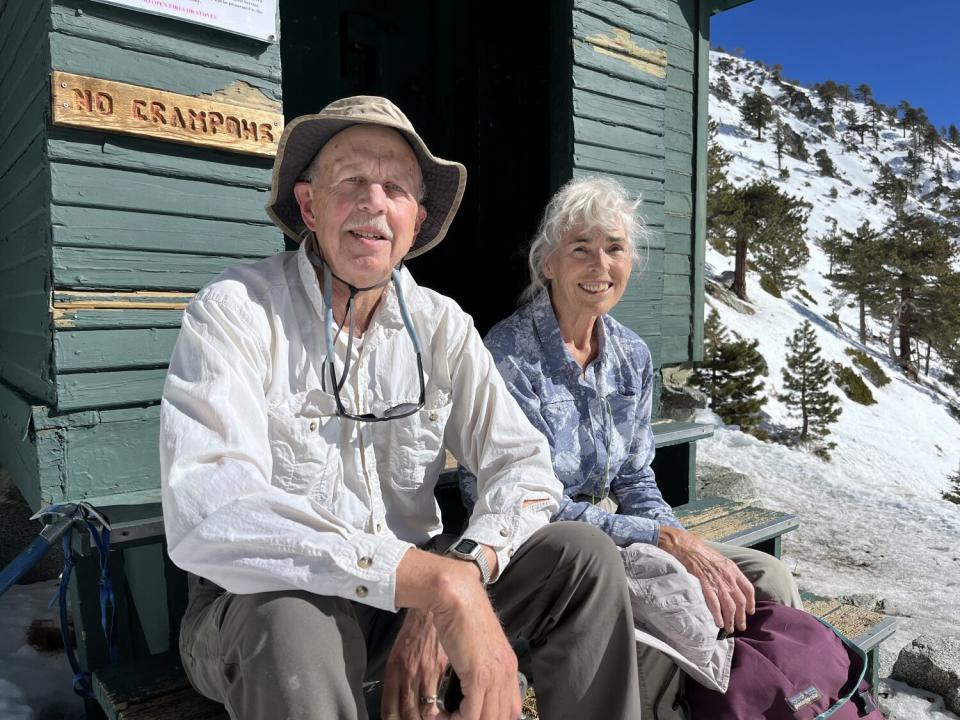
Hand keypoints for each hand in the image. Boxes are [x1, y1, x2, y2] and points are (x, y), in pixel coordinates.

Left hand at [382, 608, 448, 719]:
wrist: (429, 611)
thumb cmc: (413, 632)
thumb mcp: (397, 654)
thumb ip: (397, 680)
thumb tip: (399, 703)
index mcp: (394, 670)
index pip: (389, 710)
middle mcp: (409, 675)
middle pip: (408, 715)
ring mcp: (427, 673)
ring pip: (426, 711)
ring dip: (427, 718)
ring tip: (430, 717)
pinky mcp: (443, 669)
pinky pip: (441, 698)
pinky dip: (441, 708)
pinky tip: (441, 709)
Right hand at [395, 550, 520, 719]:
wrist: (458, 597)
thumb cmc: (462, 617)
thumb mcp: (478, 645)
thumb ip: (481, 667)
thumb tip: (471, 688)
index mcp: (509, 667)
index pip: (511, 709)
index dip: (494, 718)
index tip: (473, 716)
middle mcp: (507, 673)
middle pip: (502, 717)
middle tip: (456, 719)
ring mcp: (495, 676)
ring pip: (487, 719)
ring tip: (446, 718)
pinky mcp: (479, 676)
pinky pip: (471, 714)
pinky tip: (443, 715)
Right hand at [657, 527, 755, 632]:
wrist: (688, 547)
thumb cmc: (702, 553)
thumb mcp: (721, 560)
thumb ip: (729, 572)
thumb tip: (732, 585)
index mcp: (733, 570)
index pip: (748, 589)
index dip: (751, 602)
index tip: (750, 611)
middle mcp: (728, 577)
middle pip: (740, 602)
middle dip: (741, 617)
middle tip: (741, 627)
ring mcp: (717, 583)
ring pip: (730, 606)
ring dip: (731, 620)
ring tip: (729, 629)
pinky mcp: (706, 586)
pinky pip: (715, 605)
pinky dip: (718, 616)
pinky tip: (718, 623)